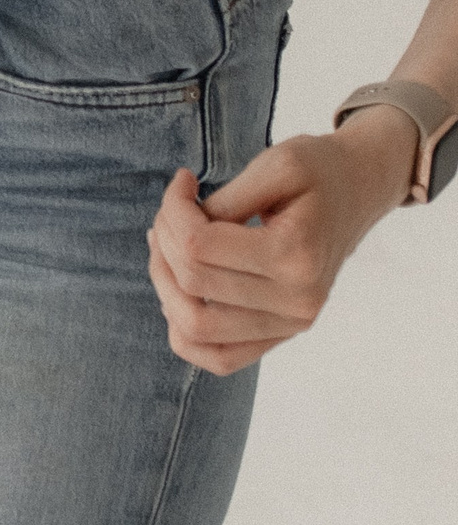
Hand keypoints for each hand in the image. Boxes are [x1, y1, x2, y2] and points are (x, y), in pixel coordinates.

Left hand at [145, 113, 411, 373]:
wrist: (359, 190)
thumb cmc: (316, 172)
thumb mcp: (274, 166)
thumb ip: (225, 201)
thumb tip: (180, 232)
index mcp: (296, 255)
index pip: (196, 245)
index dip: (172, 209)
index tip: (183, 181)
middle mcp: (297, 300)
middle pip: (190, 282)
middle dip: (165, 238)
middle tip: (174, 209)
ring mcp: (291, 325)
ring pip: (192, 326)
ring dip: (164, 282)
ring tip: (169, 245)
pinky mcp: (281, 336)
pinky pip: (217, 358)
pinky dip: (184, 332)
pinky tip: (178, 289)